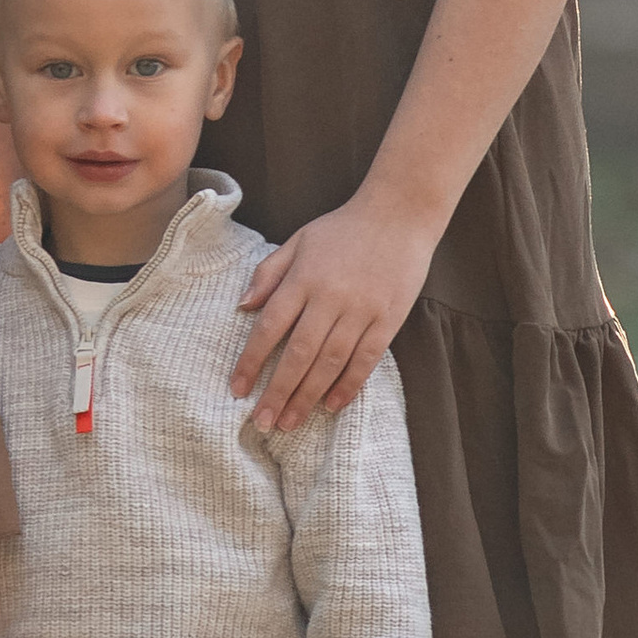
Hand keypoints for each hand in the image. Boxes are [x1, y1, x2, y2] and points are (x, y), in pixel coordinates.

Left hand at [231, 191, 434, 431]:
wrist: (399, 215)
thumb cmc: (343, 229)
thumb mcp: (298, 241)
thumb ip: (269, 273)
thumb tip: (242, 307)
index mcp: (303, 278)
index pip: (270, 327)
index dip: (251, 361)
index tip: (238, 390)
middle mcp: (330, 297)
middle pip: (299, 353)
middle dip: (278, 391)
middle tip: (263, 422)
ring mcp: (361, 310)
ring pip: (330, 362)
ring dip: (308, 396)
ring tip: (291, 422)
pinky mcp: (388, 319)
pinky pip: (366, 359)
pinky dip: (349, 385)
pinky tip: (332, 405)